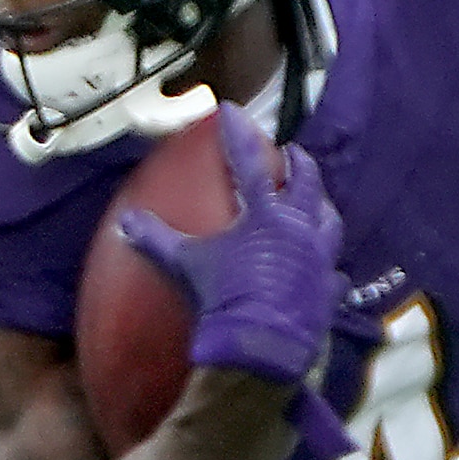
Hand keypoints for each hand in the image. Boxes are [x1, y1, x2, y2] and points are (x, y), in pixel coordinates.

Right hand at [113, 112, 349, 458]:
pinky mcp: (328, 289)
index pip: (250, 162)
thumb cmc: (222, 299)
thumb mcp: (185, 265)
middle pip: (306, 183)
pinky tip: (328, 271)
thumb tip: (124, 223)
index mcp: (265, 214)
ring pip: (330, 221)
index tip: (232, 112)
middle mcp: (299, 228)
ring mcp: (319, 258)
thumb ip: (156, 240)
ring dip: (322, 207)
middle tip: (293, 153)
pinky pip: (334, 274)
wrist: (260, 347)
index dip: (238, 134)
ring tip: (318, 202)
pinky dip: (329, 269)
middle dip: (299, 164)